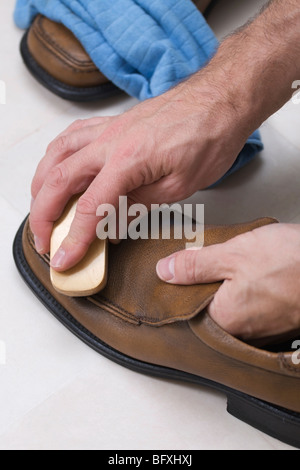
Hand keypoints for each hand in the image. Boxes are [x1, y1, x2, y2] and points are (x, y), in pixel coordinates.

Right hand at [30, 80, 250, 271]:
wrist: (221, 100)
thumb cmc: (209, 138)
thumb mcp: (180, 186)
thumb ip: (141, 205)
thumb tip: (115, 225)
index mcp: (127, 161)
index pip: (89, 208)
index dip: (73, 238)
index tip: (64, 259)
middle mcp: (109, 142)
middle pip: (58, 180)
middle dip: (43, 215)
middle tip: (44, 240)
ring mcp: (108, 129)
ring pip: (57, 155)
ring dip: (41, 184)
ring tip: (41, 208)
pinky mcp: (114, 123)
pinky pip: (72, 136)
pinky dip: (56, 155)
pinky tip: (57, 167)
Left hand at [156, 224, 299, 339]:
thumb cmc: (293, 262)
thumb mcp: (234, 253)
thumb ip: (195, 265)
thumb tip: (165, 271)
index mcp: (224, 318)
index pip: (187, 308)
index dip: (180, 287)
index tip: (178, 272)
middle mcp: (244, 331)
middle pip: (210, 308)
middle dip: (206, 285)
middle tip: (207, 263)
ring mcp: (265, 328)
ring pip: (233, 306)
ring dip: (229, 286)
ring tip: (234, 265)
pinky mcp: (281, 318)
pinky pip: (254, 305)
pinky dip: (249, 289)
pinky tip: (255, 273)